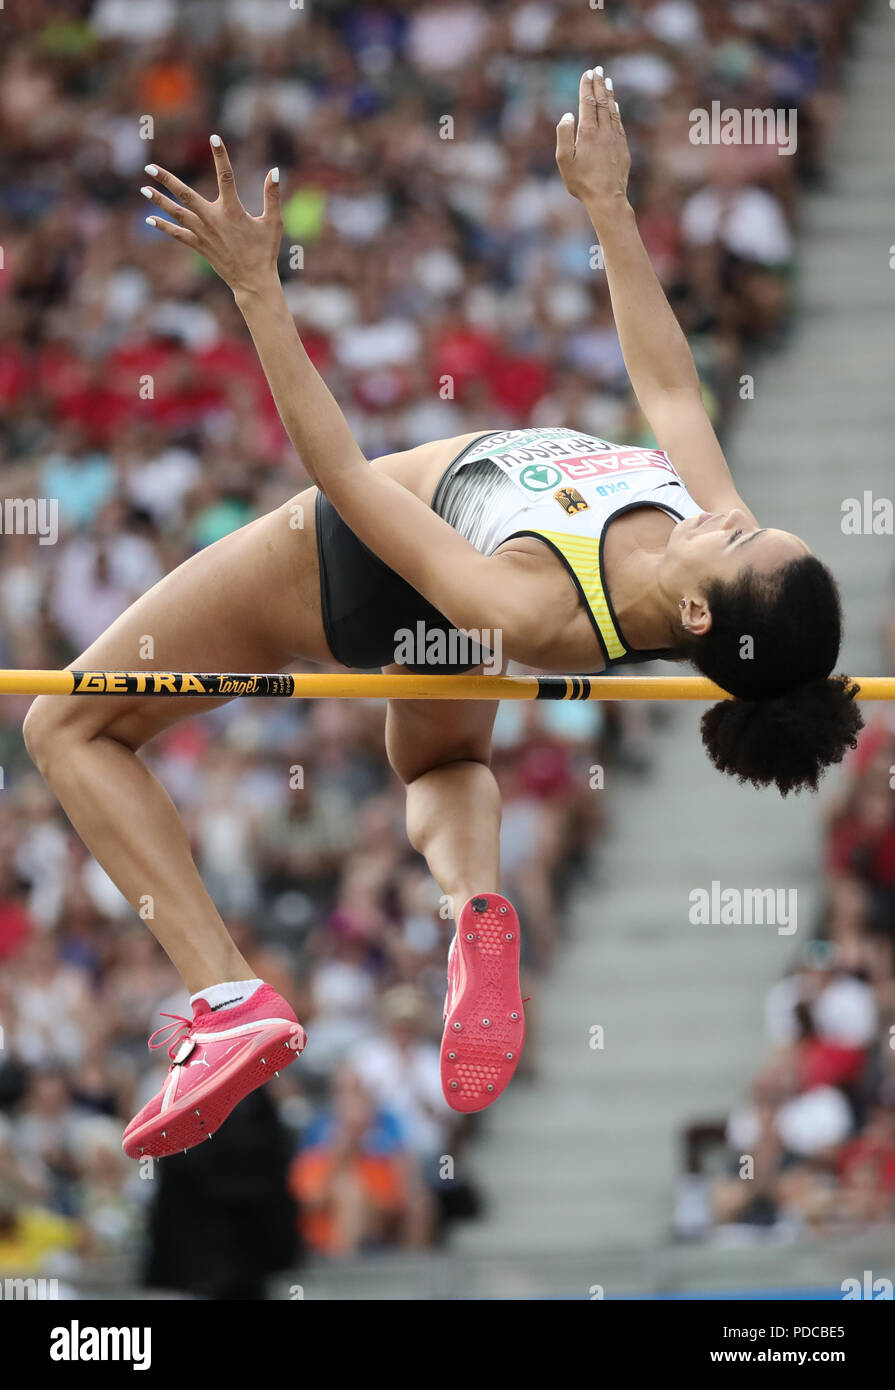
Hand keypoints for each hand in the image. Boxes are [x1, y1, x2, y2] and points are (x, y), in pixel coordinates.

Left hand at [142, 135, 281, 296]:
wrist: (253, 282)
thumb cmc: (265, 252)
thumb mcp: (273, 223)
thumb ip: (272, 196)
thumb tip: (275, 171)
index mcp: (233, 211)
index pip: (226, 176)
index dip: (221, 155)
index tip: (215, 137)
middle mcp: (213, 220)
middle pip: (185, 195)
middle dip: (167, 180)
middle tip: (149, 167)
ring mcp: (203, 233)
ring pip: (176, 213)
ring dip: (159, 201)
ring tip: (144, 188)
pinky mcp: (199, 246)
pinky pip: (178, 234)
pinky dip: (163, 227)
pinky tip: (149, 219)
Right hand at [556, 69, 629, 219]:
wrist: (608, 197)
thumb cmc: (582, 182)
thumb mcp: (564, 161)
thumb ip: (564, 135)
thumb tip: (568, 115)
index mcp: (588, 132)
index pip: (587, 102)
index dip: (586, 86)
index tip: (587, 73)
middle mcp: (603, 131)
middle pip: (601, 102)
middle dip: (599, 84)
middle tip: (598, 69)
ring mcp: (615, 138)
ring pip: (612, 110)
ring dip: (609, 94)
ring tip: (607, 81)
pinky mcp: (622, 147)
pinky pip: (619, 122)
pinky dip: (616, 110)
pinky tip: (615, 105)